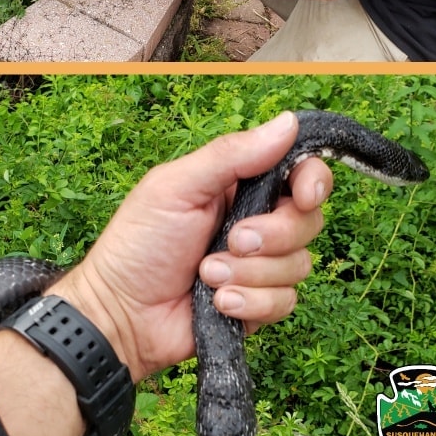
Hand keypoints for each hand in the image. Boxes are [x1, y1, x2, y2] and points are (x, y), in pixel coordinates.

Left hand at [56, 112, 329, 382]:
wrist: (122, 312)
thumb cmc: (138, 242)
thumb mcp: (176, 188)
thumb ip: (231, 155)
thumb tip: (287, 123)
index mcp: (237, 185)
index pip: (300, 172)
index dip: (313, 182)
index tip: (304, 196)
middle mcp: (255, 221)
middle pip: (307, 220)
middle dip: (271, 235)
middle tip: (231, 241)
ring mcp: (259, 265)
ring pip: (298, 265)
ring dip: (249, 273)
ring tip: (206, 274)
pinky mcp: (259, 303)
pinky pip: (285, 302)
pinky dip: (250, 303)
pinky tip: (217, 303)